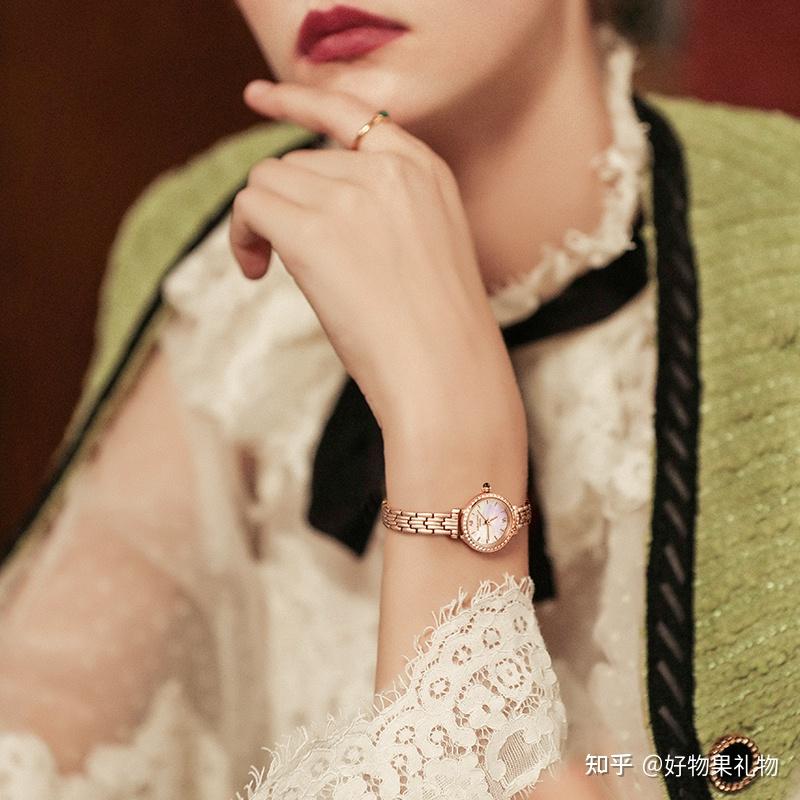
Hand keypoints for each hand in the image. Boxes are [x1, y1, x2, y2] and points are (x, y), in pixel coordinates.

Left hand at [230, 79, 525, 448]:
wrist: (446, 373)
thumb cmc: (438, 331)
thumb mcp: (429, 247)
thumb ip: (384, 210)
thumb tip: (312, 206)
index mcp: (424, 170)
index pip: (350, 112)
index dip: (298, 101)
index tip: (259, 98)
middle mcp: (389, 170)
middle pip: (297, 161)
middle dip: (282, 204)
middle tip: (278, 255)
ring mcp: (353, 197)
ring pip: (268, 181)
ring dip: (259, 222)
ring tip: (269, 269)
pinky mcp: (315, 232)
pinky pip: (250, 206)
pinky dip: (241, 235)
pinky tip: (256, 272)